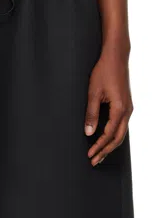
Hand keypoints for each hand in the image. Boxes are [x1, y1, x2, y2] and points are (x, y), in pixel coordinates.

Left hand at [84, 44, 132, 165]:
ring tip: (99, 154)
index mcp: (120, 109)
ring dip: (110, 145)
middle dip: (105, 151)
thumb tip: (89, 132)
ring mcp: (128, 108)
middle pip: (118, 138)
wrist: (116, 56)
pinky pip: (121, 126)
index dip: (99, 146)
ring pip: (121, 133)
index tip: (90, 155)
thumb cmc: (104, 71)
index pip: (108, 134)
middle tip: (94, 161)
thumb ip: (91, 114)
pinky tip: (106, 139)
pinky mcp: (126, 105)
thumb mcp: (93, 93)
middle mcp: (127, 110)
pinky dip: (114, 136)